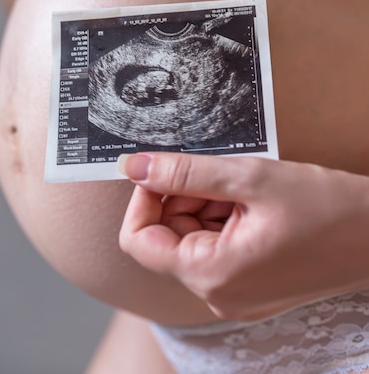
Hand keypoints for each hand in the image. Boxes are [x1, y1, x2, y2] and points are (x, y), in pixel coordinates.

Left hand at [118, 152, 368, 320]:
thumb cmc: (328, 208)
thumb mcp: (252, 178)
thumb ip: (185, 172)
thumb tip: (132, 166)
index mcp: (212, 274)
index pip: (139, 240)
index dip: (145, 198)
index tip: (165, 168)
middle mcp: (219, 294)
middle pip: (167, 237)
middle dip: (182, 196)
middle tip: (220, 171)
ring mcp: (236, 294)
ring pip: (193, 238)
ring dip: (206, 204)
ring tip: (246, 186)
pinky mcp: (252, 285)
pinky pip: (217, 248)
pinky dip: (224, 217)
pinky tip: (253, 200)